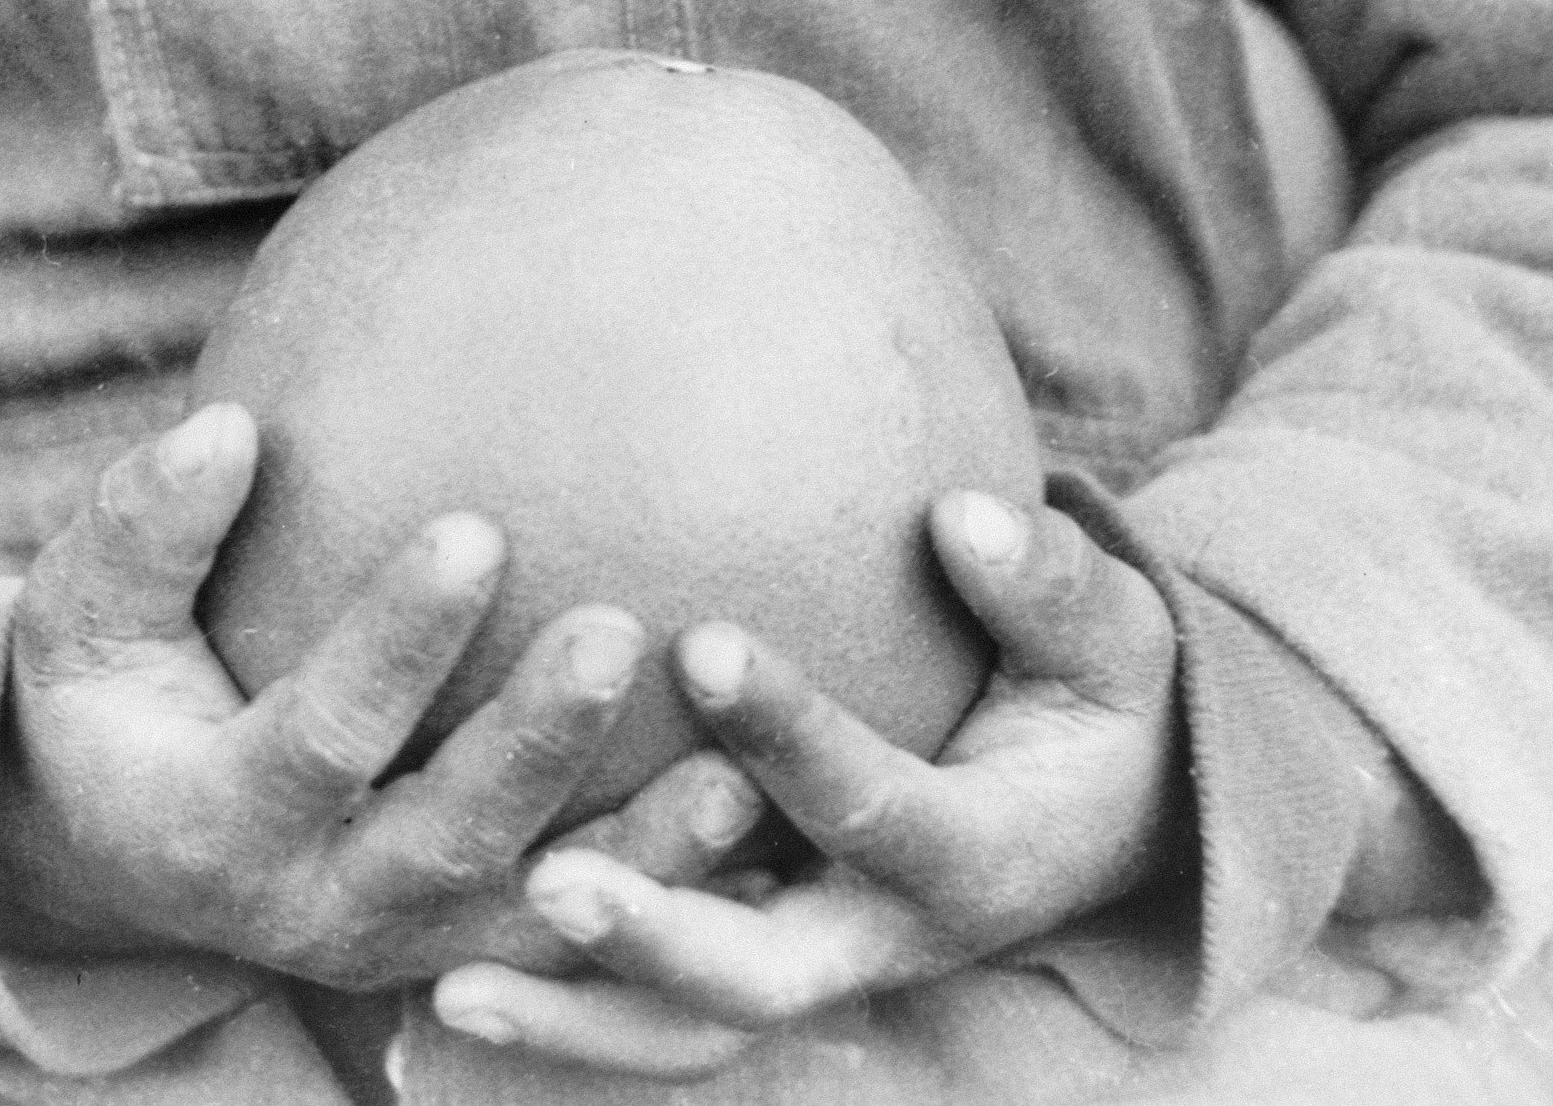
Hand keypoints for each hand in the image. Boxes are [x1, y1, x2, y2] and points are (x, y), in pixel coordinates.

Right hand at [0, 402, 767, 992]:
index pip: (320, 733)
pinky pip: (594, 940)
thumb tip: (225, 427)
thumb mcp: (81, 611)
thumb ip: (145, 528)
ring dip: (644, 854)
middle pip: (450, 841)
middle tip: (618, 629)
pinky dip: (677, 896)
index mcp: (218, 824)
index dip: (394, 640)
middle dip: (535, 745)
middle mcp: (322, 907)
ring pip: (544, 918)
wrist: (124, 848)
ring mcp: (413, 946)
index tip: (476, 527)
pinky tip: (763, 815)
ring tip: (738, 765)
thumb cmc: (111, 690)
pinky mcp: (481, 951)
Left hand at [428, 492, 1183, 1075]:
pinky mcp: (765, 966)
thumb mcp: (1113, 637)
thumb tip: (961, 514)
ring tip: (448, 986)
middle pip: (757, 977)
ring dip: (574, 1018)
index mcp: (970, 856)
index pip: (869, 802)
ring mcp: (817, 968)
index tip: (700, 645)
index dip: (789, 734)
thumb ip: (1046, 582)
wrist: (1113, 816)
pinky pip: (657, 1017)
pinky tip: (438, 993)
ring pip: (689, 1038)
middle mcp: (883, 940)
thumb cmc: (1098, 695)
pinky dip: (565, 1015)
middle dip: (654, 937)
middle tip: (545, 877)